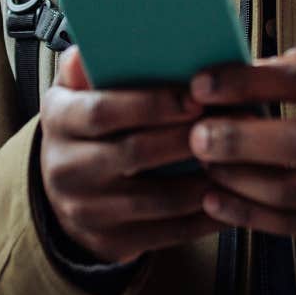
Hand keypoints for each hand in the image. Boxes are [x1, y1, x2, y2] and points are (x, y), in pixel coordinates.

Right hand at [38, 48, 225, 264]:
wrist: (62, 192)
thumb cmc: (85, 129)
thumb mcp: (77, 92)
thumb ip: (87, 70)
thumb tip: (86, 51)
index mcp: (59, 120)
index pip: (102, 110)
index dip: (152, 104)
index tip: (195, 98)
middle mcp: (65, 168)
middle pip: (133, 153)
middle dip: (185, 139)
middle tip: (228, 127)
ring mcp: (86, 210)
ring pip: (156, 200)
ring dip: (202, 182)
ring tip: (236, 163)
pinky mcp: (109, 243)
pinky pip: (166, 234)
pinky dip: (202, 219)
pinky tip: (229, 199)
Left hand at [188, 49, 295, 253]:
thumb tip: (243, 68)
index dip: (248, 82)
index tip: (203, 84)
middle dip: (239, 138)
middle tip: (196, 135)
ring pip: (293, 190)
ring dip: (238, 179)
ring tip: (204, 165)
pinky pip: (295, 226)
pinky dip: (249, 215)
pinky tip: (216, 201)